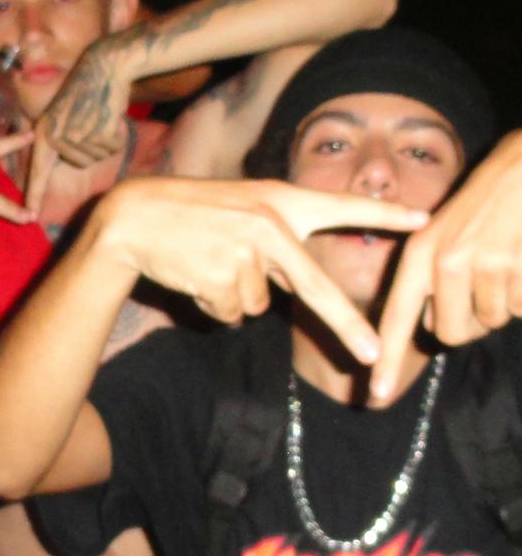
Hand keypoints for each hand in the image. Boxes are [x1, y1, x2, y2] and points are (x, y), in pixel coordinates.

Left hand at [25, 33, 135, 211]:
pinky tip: (108, 115)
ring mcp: (77, 135)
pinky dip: (115, 135)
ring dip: (102, 140)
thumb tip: (58, 164)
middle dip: (90, 147)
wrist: (102, 67)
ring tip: (96, 116)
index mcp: (44, 133)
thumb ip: (57, 140)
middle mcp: (56, 136)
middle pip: (79, 163)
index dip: (35, 194)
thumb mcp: (60, 116)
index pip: (37, 170)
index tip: (29, 215)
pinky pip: (111, 148)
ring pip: (95, 156)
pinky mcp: (97, 131)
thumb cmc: (83, 92)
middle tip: (88, 120)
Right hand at [95, 177, 429, 364]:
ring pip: (259, 304)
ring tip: (204, 263)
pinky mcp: (221, 278)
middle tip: (373, 355)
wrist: (132, 218)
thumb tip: (296, 287)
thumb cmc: (186, 213)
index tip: (423, 219)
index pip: (339, 205)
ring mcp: (245, 253)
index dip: (382, 213)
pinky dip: (214, 305)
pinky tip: (193, 275)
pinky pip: (232, 313)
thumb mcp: (237, 210)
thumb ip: (274, 240)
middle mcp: (268, 224)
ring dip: (235, 295)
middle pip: (315, 287)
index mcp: (277, 200)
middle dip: (346, 327)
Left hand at [372, 131, 521, 402]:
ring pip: (492, 320)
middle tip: (483, 280)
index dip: (385, 359)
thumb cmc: (488, 207)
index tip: (374, 397)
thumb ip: (432, 281)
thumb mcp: (445, 236)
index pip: (396, 316)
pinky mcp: (516, 267)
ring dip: (504, 301)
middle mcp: (444, 263)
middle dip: (472, 321)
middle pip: (452, 333)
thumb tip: (437, 328)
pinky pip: (521, 307)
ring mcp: (483, 265)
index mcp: (420, 256)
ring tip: (506, 259)